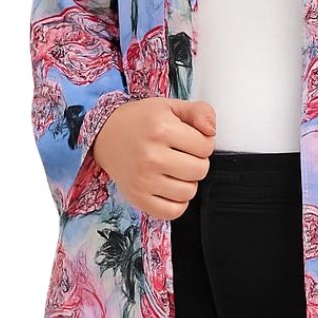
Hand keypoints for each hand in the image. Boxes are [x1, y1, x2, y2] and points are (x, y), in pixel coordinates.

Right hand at [91, 97, 216, 218]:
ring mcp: (143, 179)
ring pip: (189, 192)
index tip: (190, 139)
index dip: (204, 142)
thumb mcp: (171, 106)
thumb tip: (212, 131)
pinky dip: (177, 202)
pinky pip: (172, 211)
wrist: (106, 134)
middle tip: (183, 154)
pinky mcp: (137, 197)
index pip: (206, 146)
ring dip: (188, 181)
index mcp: (161, 129)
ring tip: (175, 169)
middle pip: (200, 170)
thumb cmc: (141, 120)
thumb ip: (200, 112)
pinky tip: (170, 186)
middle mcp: (151, 156)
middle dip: (197, 161)